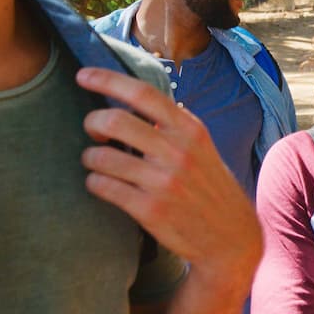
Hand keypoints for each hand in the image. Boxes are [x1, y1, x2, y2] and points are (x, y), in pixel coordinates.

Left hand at [75, 68, 260, 291]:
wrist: (231, 238)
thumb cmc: (210, 187)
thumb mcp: (202, 148)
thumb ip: (173, 125)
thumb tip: (132, 97)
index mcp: (191, 130)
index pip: (143, 93)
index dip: (107, 79)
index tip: (82, 75)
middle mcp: (178, 152)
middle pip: (114, 120)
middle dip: (93, 122)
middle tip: (93, 130)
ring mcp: (164, 182)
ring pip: (101, 156)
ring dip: (90, 157)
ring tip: (96, 162)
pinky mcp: (150, 210)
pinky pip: (103, 186)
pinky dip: (94, 182)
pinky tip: (102, 184)